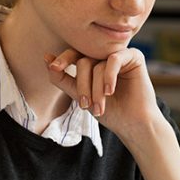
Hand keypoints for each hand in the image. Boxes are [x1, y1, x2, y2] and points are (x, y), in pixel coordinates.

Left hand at [43, 48, 160, 140]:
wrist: (133, 124)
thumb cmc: (110, 111)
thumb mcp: (80, 96)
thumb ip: (63, 78)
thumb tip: (46, 58)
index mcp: (93, 62)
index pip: (74, 54)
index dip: (63, 59)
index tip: (54, 67)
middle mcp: (105, 56)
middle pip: (83, 61)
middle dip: (82, 85)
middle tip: (84, 105)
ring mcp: (119, 55)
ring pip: (97, 65)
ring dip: (96, 89)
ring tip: (100, 107)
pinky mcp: (134, 56)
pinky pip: (114, 60)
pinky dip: (108, 77)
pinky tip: (110, 91)